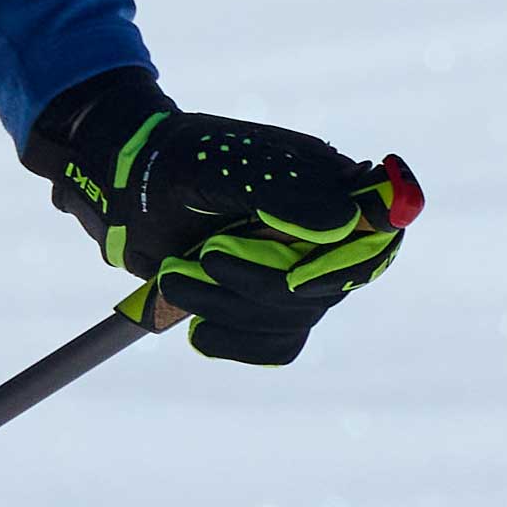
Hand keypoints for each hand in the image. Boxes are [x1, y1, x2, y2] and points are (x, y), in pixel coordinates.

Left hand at [26, 66, 415, 363]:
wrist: (128, 191)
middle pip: (328, 285)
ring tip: (174, 277)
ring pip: (295, 317)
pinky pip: (276, 343)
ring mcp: (299, 269)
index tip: (302, 272)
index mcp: (327, 183)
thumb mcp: (223, 166)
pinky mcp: (268, 304)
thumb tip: (346, 221)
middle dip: (261, 281)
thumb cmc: (177, 163)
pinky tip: (198, 328)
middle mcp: (325, 231)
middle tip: (204, 256)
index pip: (378, 229)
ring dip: (230, 306)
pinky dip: (236, 341)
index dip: (351, 258)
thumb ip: (283, 189)